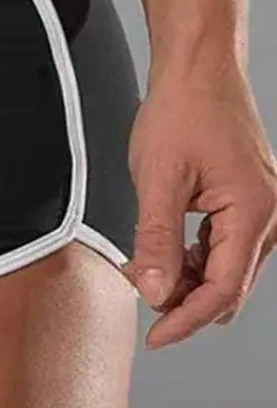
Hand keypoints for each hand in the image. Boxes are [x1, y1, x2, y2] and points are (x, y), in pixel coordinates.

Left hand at [123, 62, 276, 348]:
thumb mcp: (157, 180)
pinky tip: (167, 256)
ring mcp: (264, 207)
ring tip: (146, 273)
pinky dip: (196, 258)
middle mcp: (270, 214)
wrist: (197, 69)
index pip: (223, 290)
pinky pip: (227, 245)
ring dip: (188, 279)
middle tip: (143, 307)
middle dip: (185, 302)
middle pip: (230, 285)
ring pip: (228, 267)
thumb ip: (156, 241)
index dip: (185, 319)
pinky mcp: (250, 199)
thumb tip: (155, 293)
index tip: (155, 338)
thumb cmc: (180, 112)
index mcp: (254, 211)